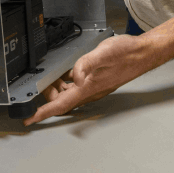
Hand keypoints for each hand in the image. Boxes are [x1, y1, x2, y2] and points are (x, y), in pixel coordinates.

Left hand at [23, 34, 156, 125]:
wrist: (144, 53)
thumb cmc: (127, 53)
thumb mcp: (103, 52)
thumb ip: (86, 63)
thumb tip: (74, 76)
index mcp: (88, 87)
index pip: (60, 105)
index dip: (42, 113)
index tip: (29, 120)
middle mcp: (91, 91)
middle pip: (63, 101)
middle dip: (49, 95)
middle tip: (42, 84)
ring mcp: (96, 88)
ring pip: (71, 95)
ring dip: (59, 89)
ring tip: (54, 76)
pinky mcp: (99, 82)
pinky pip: (79, 88)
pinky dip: (69, 83)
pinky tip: (69, 73)